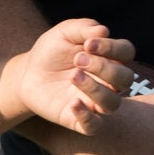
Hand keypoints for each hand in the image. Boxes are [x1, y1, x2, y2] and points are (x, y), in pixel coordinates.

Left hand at [17, 20, 133, 133]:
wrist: (27, 73)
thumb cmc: (52, 51)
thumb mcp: (64, 33)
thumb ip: (83, 28)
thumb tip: (104, 31)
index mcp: (109, 58)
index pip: (126, 52)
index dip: (112, 47)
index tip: (88, 44)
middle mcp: (108, 82)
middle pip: (126, 79)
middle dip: (104, 68)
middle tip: (78, 59)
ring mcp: (96, 102)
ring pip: (113, 104)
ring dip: (96, 89)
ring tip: (73, 75)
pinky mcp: (80, 119)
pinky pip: (94, 126)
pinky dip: (87, 117)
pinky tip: (73, 103)